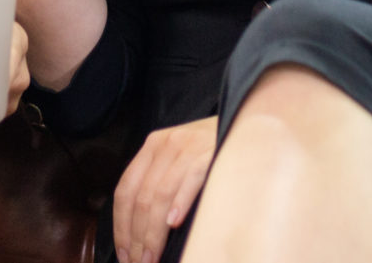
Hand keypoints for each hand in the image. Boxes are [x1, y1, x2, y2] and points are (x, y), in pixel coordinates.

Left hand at [112, 116, 217, 262]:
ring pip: (160, 193)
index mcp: (153, 146)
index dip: (121, 225)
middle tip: (139, 262)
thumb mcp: (179, 159)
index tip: (123, 252)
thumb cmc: (213, 149)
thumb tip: (141, 230)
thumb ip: (159, 182)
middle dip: (137, 236)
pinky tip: (174, 224)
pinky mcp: (211, 151)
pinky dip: (180, 202)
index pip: (125, 189)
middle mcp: (167, 143)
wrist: (250, 122)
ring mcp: (189, 146)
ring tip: (152, 255)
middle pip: (141, 196)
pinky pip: (190, 179)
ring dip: (154, 231)